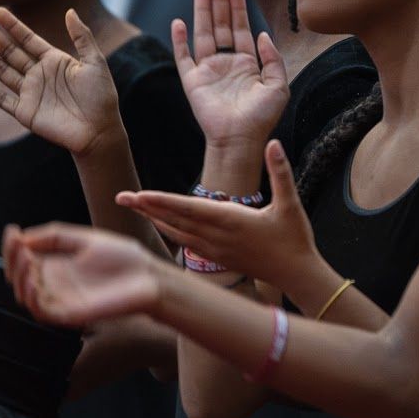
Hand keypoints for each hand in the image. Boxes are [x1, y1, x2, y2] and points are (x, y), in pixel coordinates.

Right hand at [0, 8, 124, 154]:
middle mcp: (39, 74)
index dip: (13, 26)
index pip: (28, 39)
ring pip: (3, 72)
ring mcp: (31, 93)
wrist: (100, 131)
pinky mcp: (26, 113)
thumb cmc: (101, 97)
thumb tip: (70, 11)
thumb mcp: (95, 62)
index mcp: (54, 61)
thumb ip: (82, 37)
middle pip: (10, 52)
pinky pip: (4, 100)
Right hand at [2, 222, 163, 327]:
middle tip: (16, 244)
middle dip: (13, 260)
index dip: (13, 248)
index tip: (11, 230)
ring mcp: (62, 301)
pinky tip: (32, 280)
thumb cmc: (122, 258)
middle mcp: (55, 285)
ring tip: (24, 257)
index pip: (24, 260)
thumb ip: (54, 236)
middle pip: (21, 278)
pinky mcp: (70, 315)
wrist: (148, 275)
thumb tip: (22, 237)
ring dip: (19, 277)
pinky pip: (42, 311)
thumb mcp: (83, 239)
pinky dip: (32, 297)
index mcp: (57, 266)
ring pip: (26, 295)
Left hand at [119, 139, 317, 291]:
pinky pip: (187, 244)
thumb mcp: (291, 202)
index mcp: (231, 220)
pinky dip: (170, 232)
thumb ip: (280, 171)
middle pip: (175, 220)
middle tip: (121, 197)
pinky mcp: (218, 258)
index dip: (163, 201)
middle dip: (147, 208)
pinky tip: (161, 226)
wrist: (297, 274)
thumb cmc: (294, 238)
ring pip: (177, 232)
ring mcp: (216, 250)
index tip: (140, 195)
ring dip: (155, 219)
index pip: (190, 208)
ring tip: (134, 207)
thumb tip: (273, 143)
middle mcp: (218, 236)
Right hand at [176, 0, 287, 155]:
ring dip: (202, 10)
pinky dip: (180, 40)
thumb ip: (273, 59)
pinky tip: (179, 21)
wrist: (240, 141)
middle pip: (220, 24)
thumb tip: (263, 34)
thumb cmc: (261, 118)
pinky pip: (183, 57)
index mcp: (247, 63)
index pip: (240, 27)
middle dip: (219, 0)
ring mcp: (208, 71)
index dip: (237, 6)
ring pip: (204, 33)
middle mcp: (226, 63)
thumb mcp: (278, 86)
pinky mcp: (193, 81)